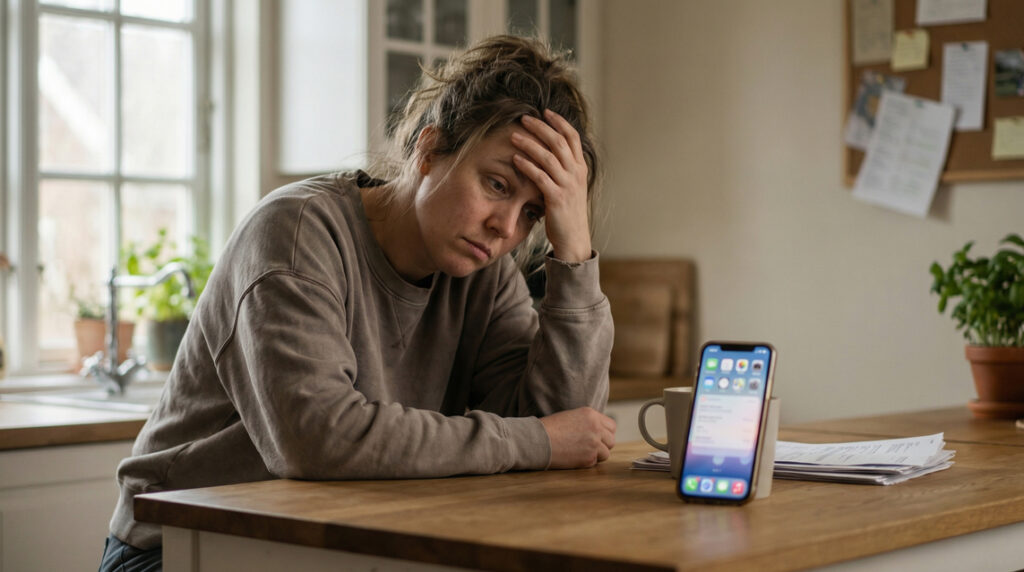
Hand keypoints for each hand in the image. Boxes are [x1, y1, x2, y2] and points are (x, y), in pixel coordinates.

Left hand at [511, 110, 591, 262]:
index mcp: (580, 168)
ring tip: (514, 136)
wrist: (573, 238)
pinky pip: (540, 177)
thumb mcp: (570, 186)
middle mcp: (576, 173)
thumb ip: (562, 168)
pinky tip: (515, 159)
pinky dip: (527, 166)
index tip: (545, 112)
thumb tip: (547, 150)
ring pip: (549, 157)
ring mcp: (568, 185)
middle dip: (541, 127)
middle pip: (559, 142)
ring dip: (529, 144)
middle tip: (524, 118)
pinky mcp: (557, 198)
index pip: (572, 137)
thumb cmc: (567, 212)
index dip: (559, 122)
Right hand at [539, 407, 615, 468]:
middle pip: (611, 440)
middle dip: (603, 445)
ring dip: (596, 455)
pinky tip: (574, 457)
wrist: (538, 440)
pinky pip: (595, 462)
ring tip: (580, 452)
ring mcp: (594, 443)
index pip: (611, 426)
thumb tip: (600, 432)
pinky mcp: (589, 458)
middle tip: (590, 447)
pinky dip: (586, 462)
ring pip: (606, 453)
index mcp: (591, 415)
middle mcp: (596, 428)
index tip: (598, 437)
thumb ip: (588, 422)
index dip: (605, 433)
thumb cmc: (550, 428)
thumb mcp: (572, 416)